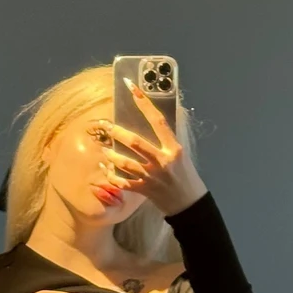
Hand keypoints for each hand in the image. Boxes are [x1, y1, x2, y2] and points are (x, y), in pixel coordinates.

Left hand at [102, 78, 208, 217]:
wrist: (189, 203)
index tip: (132, 88)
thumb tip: (149, 119)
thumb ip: (165, 139)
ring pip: (126, 163)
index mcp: (174, 148)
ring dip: (111, 155)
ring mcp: (152, 177)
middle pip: (136, 143)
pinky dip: (111, 176)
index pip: (158, 121)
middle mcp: (163, 161)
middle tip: (105, 125)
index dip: (144, 103)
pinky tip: (105, 168)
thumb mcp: (180, 153)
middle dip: (117, 132)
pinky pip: (123, 182)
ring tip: (104, 148)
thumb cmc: (185, 174)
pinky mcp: (144, 190)